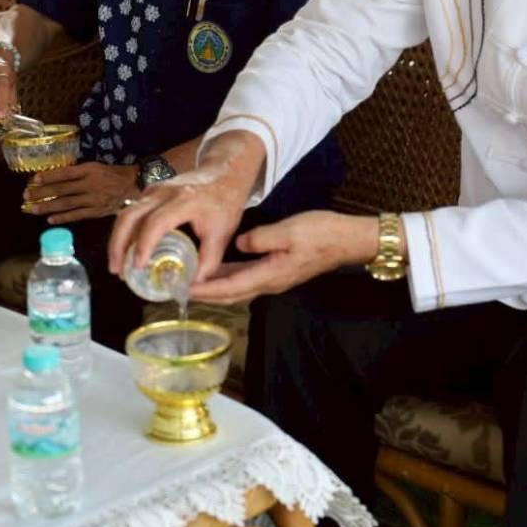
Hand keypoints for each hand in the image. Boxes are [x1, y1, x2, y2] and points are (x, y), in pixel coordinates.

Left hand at [22, 161, 137, 222]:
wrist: (134, 187)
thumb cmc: (113, 174)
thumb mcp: (96, 167)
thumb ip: (79, 172)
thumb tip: (56, 177)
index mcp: (89, 170)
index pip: (65, 173)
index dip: (48, 177)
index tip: (34, 179)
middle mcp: (90, 184)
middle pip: (62, 189)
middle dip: (42, 193)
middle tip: (27, 196)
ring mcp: (93, 200)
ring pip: (66, 203)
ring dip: (48, 207)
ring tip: (33, 209)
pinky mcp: (97, 212)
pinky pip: (77, 215)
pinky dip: (63, 218)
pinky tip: (51, 220)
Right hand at [107, 133, 263, 280]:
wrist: (223, 173)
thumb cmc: (224, 202)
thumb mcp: (223, 232)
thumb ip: (209, 260)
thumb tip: (192, 284)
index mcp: (183, 201)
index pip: (155, 223)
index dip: (144, 245)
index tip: (138, 267)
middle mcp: (163, 193)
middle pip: (129, 216)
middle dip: (118, 245)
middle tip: (117, 270)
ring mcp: (154, 190)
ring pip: (126, 214)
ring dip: (118, 240)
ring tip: (117, 265)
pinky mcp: (150, 192)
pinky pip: (131, 212)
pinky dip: (124, 232)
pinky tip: (127, 250)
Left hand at [189, 211, 378, 304]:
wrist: (347, 240)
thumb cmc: (321, 234)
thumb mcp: (289, 231)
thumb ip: (260, 238)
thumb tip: (238, 243)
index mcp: (269, 275)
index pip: (229, 288)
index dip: (205, 290)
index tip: (183, 290)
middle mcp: (269, 283)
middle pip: (230, 295)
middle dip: (205, 294)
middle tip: (179, 290)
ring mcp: (274, 279)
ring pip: (238, 288)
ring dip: (215, 288)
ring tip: (193, 282)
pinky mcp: (278, 272)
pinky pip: (247, 279)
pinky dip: (229, 278)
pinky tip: (219, 270)